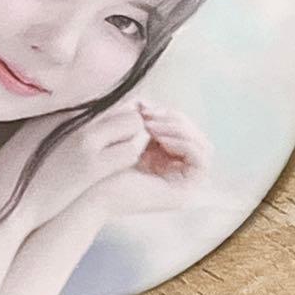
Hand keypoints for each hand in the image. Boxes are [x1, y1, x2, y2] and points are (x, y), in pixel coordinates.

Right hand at [0, 99, 150, 230]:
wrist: (1, 201)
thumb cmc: (13, 172)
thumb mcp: (33, 131)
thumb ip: (61, 118)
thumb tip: (82, 115)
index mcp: (60, 106)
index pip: (107, 93)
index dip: (117, 109)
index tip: (115, 124)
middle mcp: (74, 116)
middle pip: (124, 103)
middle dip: (128, 120)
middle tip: (121, 140)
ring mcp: (85, 139)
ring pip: (133, 124)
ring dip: (131, 138)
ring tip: (116, 155)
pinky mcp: (93, 166)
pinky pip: (130, 152)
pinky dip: (128, 158)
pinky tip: (114, 169)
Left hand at [81, 102, 213, 215]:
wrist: (92, 193)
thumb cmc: (104, 167)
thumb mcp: (126, 137)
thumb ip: (137, 120)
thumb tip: (145, 101)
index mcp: (167, 161)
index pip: (187, 130)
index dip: (169, 114)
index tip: (144, 106)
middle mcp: (180, 173)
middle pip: (198, 137)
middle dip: (175, 120)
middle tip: (148, 115)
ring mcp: (184, 185)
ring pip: (202, 146)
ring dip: (178, 130)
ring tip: (150, 127)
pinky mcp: (185, 193)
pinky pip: (200, 161)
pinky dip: (183, 144)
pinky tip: (159, 139)